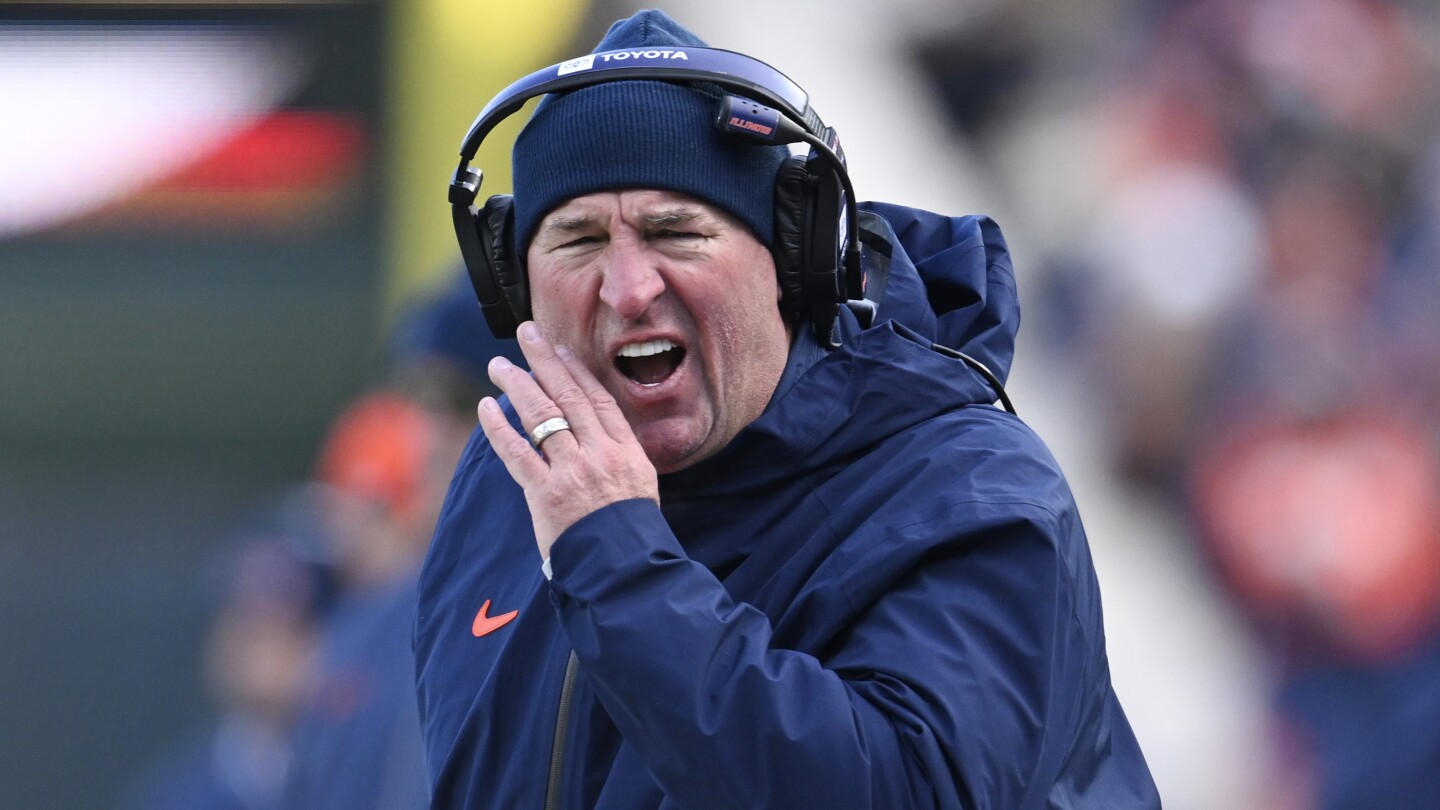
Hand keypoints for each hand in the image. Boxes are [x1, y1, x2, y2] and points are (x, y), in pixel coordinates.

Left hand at [477, 321, 658, 559]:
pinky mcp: (546, 493)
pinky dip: (499, 427)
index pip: (598, 399)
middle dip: (544, 361)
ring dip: (517, 385)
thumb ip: (618, 452)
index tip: (559, 350)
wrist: (622, 569)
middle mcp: (600, 455)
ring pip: (542, 416)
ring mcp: (572, 472)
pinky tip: (487, 407)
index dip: (576, 371)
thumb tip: (593, 426)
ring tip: (499, 366)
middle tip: (526, 334)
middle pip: (568, 397)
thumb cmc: (629, 530)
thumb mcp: (640, 483)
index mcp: (627, 451)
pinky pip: (517, 452)